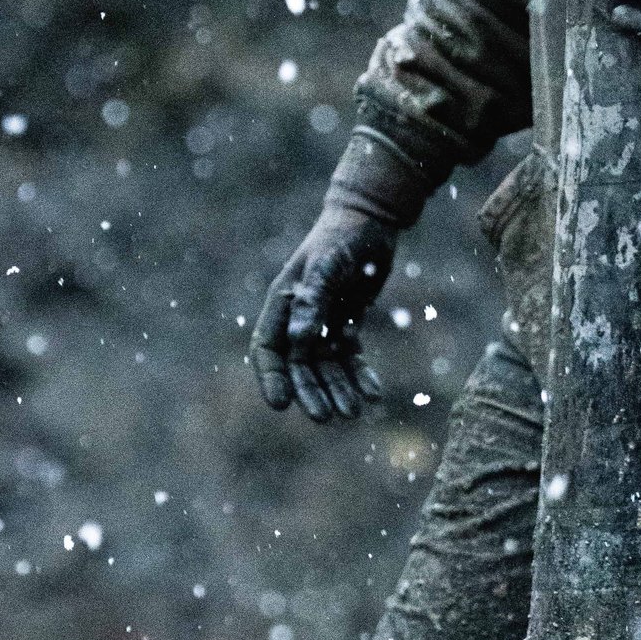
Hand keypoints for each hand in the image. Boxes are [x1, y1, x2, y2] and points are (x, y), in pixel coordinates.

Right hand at [249, 205, 397, 421]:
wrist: (372, 221)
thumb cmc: (342, 238)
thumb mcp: (328, 266)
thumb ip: (313, 301)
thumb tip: (298, 342)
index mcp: (283, 303)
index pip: (267, 347)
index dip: (271, 377)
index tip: (281, 404)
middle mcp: (298, 318)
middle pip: (299, 365)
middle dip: (312, 392)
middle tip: (327, 418)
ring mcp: (322, 322)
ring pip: (326, 366)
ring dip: (338, 389)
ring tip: (353, 413)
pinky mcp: (346, 324)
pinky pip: (350, 357)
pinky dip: (360, 375)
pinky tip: (373, 394)